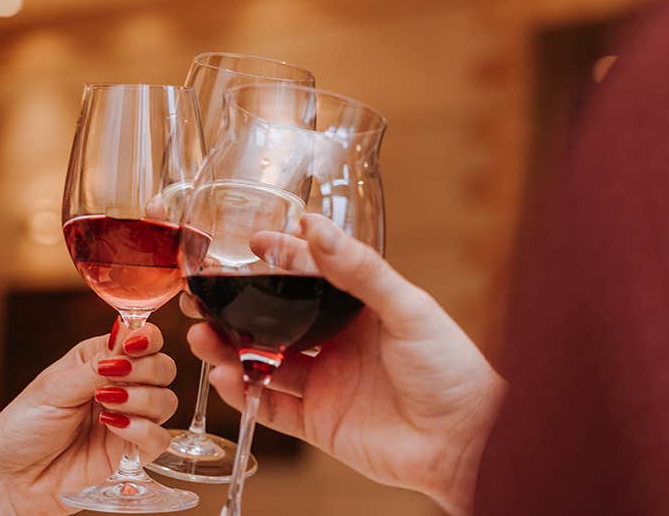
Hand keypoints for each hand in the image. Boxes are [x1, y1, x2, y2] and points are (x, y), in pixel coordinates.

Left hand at [0, 322, 177, 514]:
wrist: (13, 478)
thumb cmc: (24, 426)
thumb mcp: (55, 388)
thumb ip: (95, 367)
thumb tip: (126, 335)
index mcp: (99, 359)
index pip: (140, 339)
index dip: (146, 338)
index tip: (134, 345)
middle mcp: (120, 386)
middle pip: (163, 368)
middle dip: (147, 370)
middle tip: (116, 377)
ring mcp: (128, 419)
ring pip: (166, 401)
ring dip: (142, 400)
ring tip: (106, 406)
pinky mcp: (130, 452)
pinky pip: (160, 439)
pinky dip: (143, 431)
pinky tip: (113, 427)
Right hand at [187, 214, 505, 515]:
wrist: (467, 443)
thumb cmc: (452, 370)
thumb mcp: (407, 308)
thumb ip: (358, 269)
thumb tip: (314, 226)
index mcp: (361, 309)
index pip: (309, 276)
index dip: (279, 259)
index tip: (249, 243)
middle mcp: (338, 343)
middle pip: (274, 321)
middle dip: (236, 308)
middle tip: (202, 295)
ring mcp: (326, 383)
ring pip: (263, 361)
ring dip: (228, 348)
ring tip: (200, 336)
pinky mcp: (320, 422)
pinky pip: (271, 407)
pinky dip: (244, 394)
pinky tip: (224, 378)